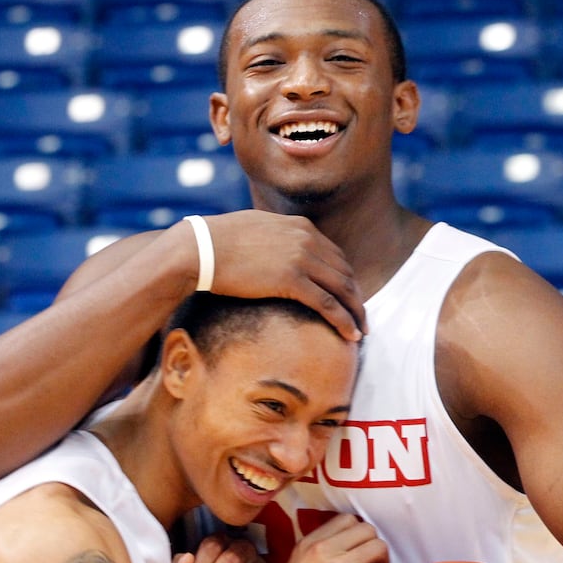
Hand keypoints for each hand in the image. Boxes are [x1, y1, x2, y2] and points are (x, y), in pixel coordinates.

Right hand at [203, 212, 365, 340]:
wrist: (200, 248)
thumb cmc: (218, 243)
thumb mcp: (256, 230)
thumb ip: (276, 238)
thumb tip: (275, 251)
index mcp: (301, 226)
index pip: (337, 256)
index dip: (347, 280)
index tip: (350, 298)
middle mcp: (307, 239)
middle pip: (346, 273)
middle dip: (357, 298)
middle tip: (362, 319)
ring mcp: (301, 258)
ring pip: (343, 289)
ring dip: (357, 313)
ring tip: (362, 333)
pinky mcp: (292, 279)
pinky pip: (329, 304)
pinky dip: (345, 321)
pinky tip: (352, 336)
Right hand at [269, 514, 388, 562]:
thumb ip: (316, 546)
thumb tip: (343, 535)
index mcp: (310, 544)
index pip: (347, 519)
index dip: (357, 532)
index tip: (357, 546)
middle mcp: (324, 551)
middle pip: (367, 530)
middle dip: (372, 545)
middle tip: (370, 561)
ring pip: (379, 547)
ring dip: (380, 561)